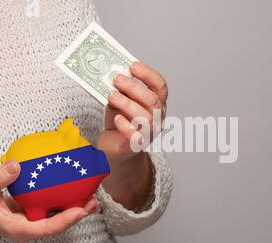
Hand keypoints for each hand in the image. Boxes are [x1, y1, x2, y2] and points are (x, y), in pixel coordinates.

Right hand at [0, 161, 98, 242]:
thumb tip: (16, 166)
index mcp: (17, 228)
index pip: (45, 229)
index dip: (64, 221)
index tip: (79, 211)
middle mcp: (28, 227)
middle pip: (57, 225)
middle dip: (77, 215)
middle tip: (93, 202)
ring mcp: (31, 221)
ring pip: (58, 218)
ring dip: (76, 209)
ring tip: (93, 197)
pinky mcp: (33, 213)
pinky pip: (52, 209)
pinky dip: (65, 202)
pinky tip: (76, 192)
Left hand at [97, 62, 167, 209]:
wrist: (114, 147)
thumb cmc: (119, 120)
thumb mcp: (119, 101)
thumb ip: (120, 90)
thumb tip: (112, 74)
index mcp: (157, 103)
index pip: (160, 86)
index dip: (149, 74)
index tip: (133, 66)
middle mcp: (157, 118)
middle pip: (152, 101)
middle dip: (134, 87)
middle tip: (117, 79)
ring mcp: (149, 133)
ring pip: (146, 118)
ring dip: (128, 104)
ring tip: (112, 95)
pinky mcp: (136, 146)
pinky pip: (137, 137)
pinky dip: (127, 126)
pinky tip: (117, 119)